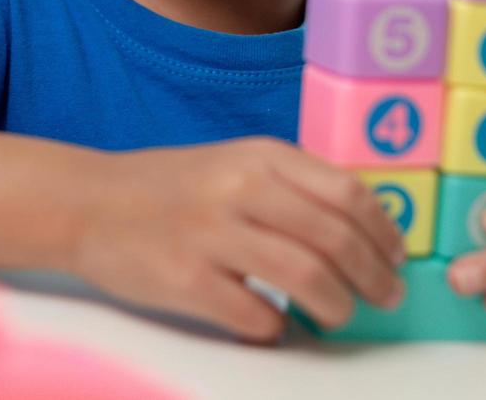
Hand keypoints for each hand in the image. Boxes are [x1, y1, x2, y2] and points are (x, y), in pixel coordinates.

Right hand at [70, 137, 406, 342]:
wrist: (88, 203)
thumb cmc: (169, 187)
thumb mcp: (235, 162)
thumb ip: (291, 184)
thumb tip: (361, 227)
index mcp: (259, 155)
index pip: (347, 192)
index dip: (384, 231)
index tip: (397, 255)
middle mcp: (239, 188)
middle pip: (335, 238)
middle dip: (374, 275)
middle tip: (385, 295)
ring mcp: (211, 235)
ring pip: (306, 277)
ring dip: (337, 305)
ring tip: (340, 315)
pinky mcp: (186, 281)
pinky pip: (256, 315)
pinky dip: (279, 328)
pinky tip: (279, 325)